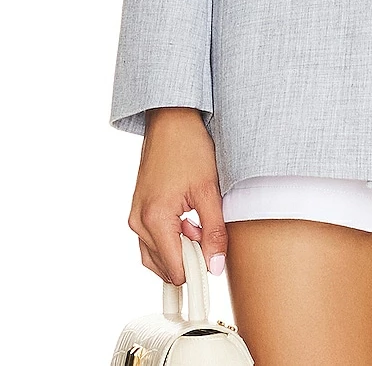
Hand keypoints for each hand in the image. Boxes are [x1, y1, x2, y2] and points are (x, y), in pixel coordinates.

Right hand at [127, 107, 227, 284]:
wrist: (171, 120)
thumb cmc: (189, 148)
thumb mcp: (209, 191)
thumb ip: (214, 232)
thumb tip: (215, 266)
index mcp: (154, 219)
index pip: (175, 270)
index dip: (197, 272)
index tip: (213, 266)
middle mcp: (138, 222)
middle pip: (164, 267)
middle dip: (188, 258)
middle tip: (208, 236)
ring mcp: (135, 216)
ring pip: (156, 256)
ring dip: (179, 249)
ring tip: (198, 224)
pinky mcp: (138, 210)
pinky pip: (152, 239)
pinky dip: (171, 239)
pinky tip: (188, 221)